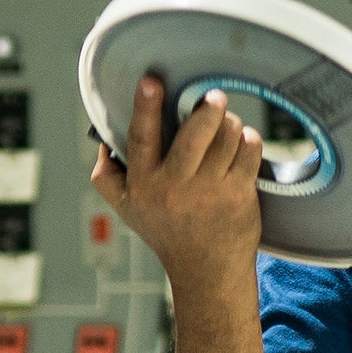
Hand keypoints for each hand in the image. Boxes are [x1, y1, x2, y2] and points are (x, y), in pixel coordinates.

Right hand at [89, 75, 263, 286]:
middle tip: (214, 97)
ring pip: (225, 136)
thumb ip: (106, 174)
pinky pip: (249, 150)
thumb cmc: (165, 231)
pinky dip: (248, 140)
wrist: (206, 271)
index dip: (145, 107)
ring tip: (225, 125)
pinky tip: (242, 143)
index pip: (141, 139)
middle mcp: (175, 187)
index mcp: (143, 185)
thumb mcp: (126, 208)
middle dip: (208, 108)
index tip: (151, 81)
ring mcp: (210, 192)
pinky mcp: (239, 195)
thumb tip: (102, 137)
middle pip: (194, 133)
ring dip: (229, 123)